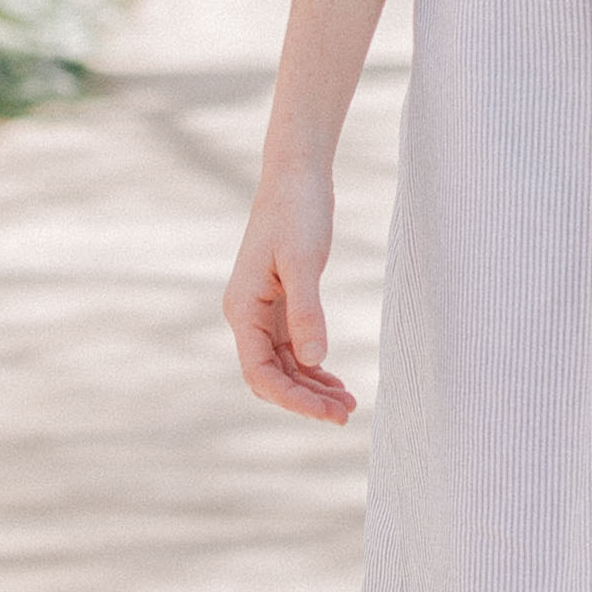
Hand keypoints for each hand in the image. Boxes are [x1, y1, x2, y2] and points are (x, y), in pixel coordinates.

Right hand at [223, 169, 356, 423]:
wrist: (296, 177)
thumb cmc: (297, 213)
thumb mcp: (304, 263)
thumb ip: (307, 313)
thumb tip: (313, 362)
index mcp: (242, 309)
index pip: (261, 373)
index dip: (293, 399)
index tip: (328, 413)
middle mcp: (247, 316)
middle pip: (271, 377)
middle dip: (306, 400)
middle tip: (347, 414)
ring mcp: (262, 312)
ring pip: (284, 367)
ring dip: (312, 388)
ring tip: (349, 403)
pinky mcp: (280, 305)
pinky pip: (292, 350)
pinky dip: (314, 369)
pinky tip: (337, 382)